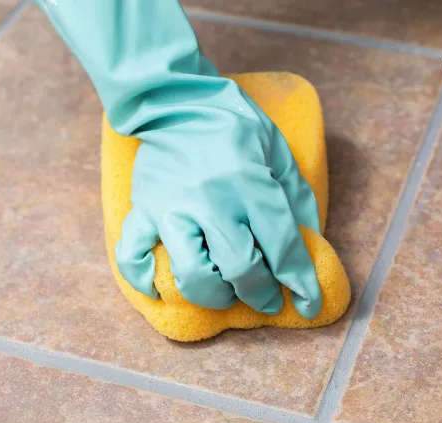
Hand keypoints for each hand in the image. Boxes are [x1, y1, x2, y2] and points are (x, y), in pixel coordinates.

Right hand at [114, 79, 322, 318]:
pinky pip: (132, 255)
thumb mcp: (278, 151)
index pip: (283, 247)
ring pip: (191, 274)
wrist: (177, 99)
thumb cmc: (235, 126)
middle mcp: (213, 200)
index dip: (301, 283)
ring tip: (225, 292)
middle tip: (268, 300)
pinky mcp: (143, 209)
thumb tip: (309, 243)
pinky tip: (161, 290)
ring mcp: (172, 207)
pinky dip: (144, 280)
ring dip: (214, 296)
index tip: (309, 304)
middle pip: (240, 269)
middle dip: (261, 295)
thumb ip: (296, 197)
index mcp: (252, 183)